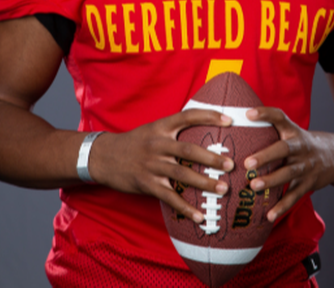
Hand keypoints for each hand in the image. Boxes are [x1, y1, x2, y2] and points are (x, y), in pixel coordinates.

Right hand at [90, 110, 235, 222]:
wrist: (103, 156)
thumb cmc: (133, 143)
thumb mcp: (151, 129)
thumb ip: (173, 130)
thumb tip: (202, 131)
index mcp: (160, 127)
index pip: (188, 116)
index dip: (209, 116)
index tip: (229, 121)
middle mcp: (157, 144)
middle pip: (189, 150)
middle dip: (211, 158)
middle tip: (231, 165)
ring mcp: (151, 165)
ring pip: (182, 174)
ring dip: (204, 183)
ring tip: (223, 189)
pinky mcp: (146, 183)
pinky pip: (169, 197)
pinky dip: (185, 208)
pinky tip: (199, 216)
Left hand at [243, 107, 333, 222]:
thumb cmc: (302, 144)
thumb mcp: (292, 131)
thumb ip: (270, 128)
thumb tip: (238, 121)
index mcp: (293, 131)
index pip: (279, 117)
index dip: (265, 114)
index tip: (248, 114)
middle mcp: (300, 147)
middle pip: (284, 149)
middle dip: (266, 155)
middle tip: (248, 162)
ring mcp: (306, 166)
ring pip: (288, 173)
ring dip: (271, 180)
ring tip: (253, 186)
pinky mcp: (309, 183)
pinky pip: (294, 195)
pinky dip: (282, 206)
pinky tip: (269, 215)